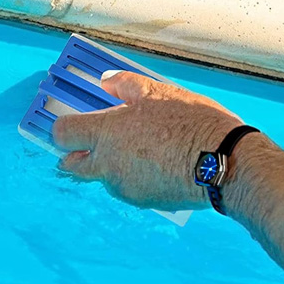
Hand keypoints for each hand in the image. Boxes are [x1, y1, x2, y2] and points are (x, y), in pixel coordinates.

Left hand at [52, 71, 241, 209]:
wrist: (222, 162)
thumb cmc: (192, 122)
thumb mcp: (159, 92)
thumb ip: (124, 85)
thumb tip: (105, 82)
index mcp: (107, 133)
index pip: (61, 135)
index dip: (64, 128)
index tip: (76, 122)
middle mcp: (108, 165)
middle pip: (71, 165)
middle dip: (78, 154)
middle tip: (101, 140)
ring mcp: (125, 188)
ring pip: (104, 178)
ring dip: (112, 166)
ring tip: (145, 150)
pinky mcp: (144, 202)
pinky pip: (129, 189)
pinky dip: (136, 178)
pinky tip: (161, 165)